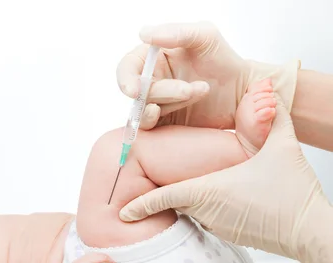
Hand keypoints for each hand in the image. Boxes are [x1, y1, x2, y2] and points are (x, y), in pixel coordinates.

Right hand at [116, 21, 299, 129]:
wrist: (241, 91)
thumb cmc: (223, 60)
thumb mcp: (205, 36)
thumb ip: (176, 32)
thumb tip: (144, 33)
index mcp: (153, 57)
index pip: (128, 68)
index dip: (126, 79)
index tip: (135, 90)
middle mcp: (151, 80)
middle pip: (138, 91)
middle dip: (162, 91)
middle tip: (189, 89)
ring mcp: (156, 102)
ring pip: (146, 108)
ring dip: (172, 101)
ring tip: (201, 91)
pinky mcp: (163, 122)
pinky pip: (150, 125)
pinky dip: (157, 121)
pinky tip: (176, 111)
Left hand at [119, 98, 329, 262]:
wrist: (310, 232)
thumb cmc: (292, 194)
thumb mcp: (281, 148)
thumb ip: (269, 117)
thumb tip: (265, 90)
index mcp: (208, 192)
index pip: (163, 198)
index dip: (140, 205)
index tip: (121, 212)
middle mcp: (207, 212)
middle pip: (175, 201)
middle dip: (158, 196)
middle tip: (141, 190)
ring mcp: (218, 225)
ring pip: (191, 209)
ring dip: (185, 199)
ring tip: (182, 183)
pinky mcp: (232, 233)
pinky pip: (209, 217)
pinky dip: (204, 206)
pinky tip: (218, 195)